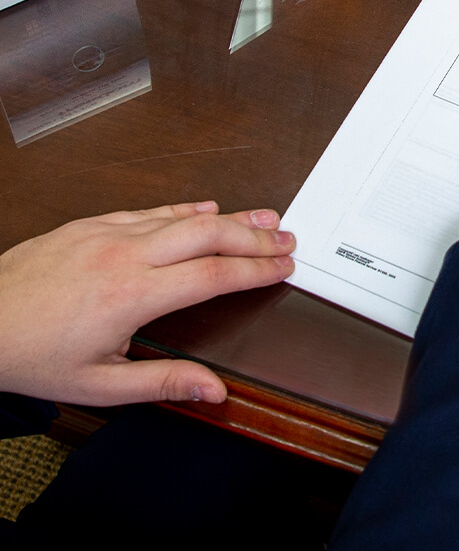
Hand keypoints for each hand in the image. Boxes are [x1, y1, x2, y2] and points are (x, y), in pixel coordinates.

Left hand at [0, 202, 294, 406]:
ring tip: (265, 218)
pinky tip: (205, 209)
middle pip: (209, 234)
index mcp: (131, 295)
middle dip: (255, 236)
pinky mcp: (88, 224)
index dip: (256, 270)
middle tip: (287, 239)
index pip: (214, 274)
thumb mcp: (98, 385)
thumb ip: (163, 382)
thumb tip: (214, 390)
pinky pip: (149, 210)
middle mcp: (123, 256)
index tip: (284, 267)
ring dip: (229, 218)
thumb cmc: (29, 355)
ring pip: (182, 217)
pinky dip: (184, 210)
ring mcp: (105, 234)